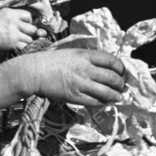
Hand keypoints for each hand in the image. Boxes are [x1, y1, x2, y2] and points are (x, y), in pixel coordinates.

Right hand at [0, 8, 39, 51]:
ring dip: (27, 41)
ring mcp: (14, 33)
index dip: (29, 21)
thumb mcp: (2, 13)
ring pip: (30, 39)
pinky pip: (24, 46)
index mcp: (12, 13)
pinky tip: (18, 46)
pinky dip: (23, 47)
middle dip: (30, 32)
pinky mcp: (12, 43)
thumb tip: (25, 20)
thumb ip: (14, 15)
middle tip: (25, 34)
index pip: (29, 16)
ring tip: (21, 41)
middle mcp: (14, 22)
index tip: (25, 24)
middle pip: (32, 28)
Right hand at [0, 49, 125, 106]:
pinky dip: (102, 103)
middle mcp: (85, 69)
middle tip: (121, 85)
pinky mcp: (75, 96)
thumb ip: (86, 58)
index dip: (120, 67)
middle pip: (112, 77)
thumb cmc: (51, 61)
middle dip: (120, 83)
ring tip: (118, 96)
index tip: (121, 71)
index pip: (111, 61)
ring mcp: (81, 83)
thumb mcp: (71, 53)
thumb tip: (101, 65)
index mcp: (85, 55)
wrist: (34, 71)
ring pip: (106, 92)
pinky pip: (94, 101)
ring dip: (115, 95)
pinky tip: (105, 102)